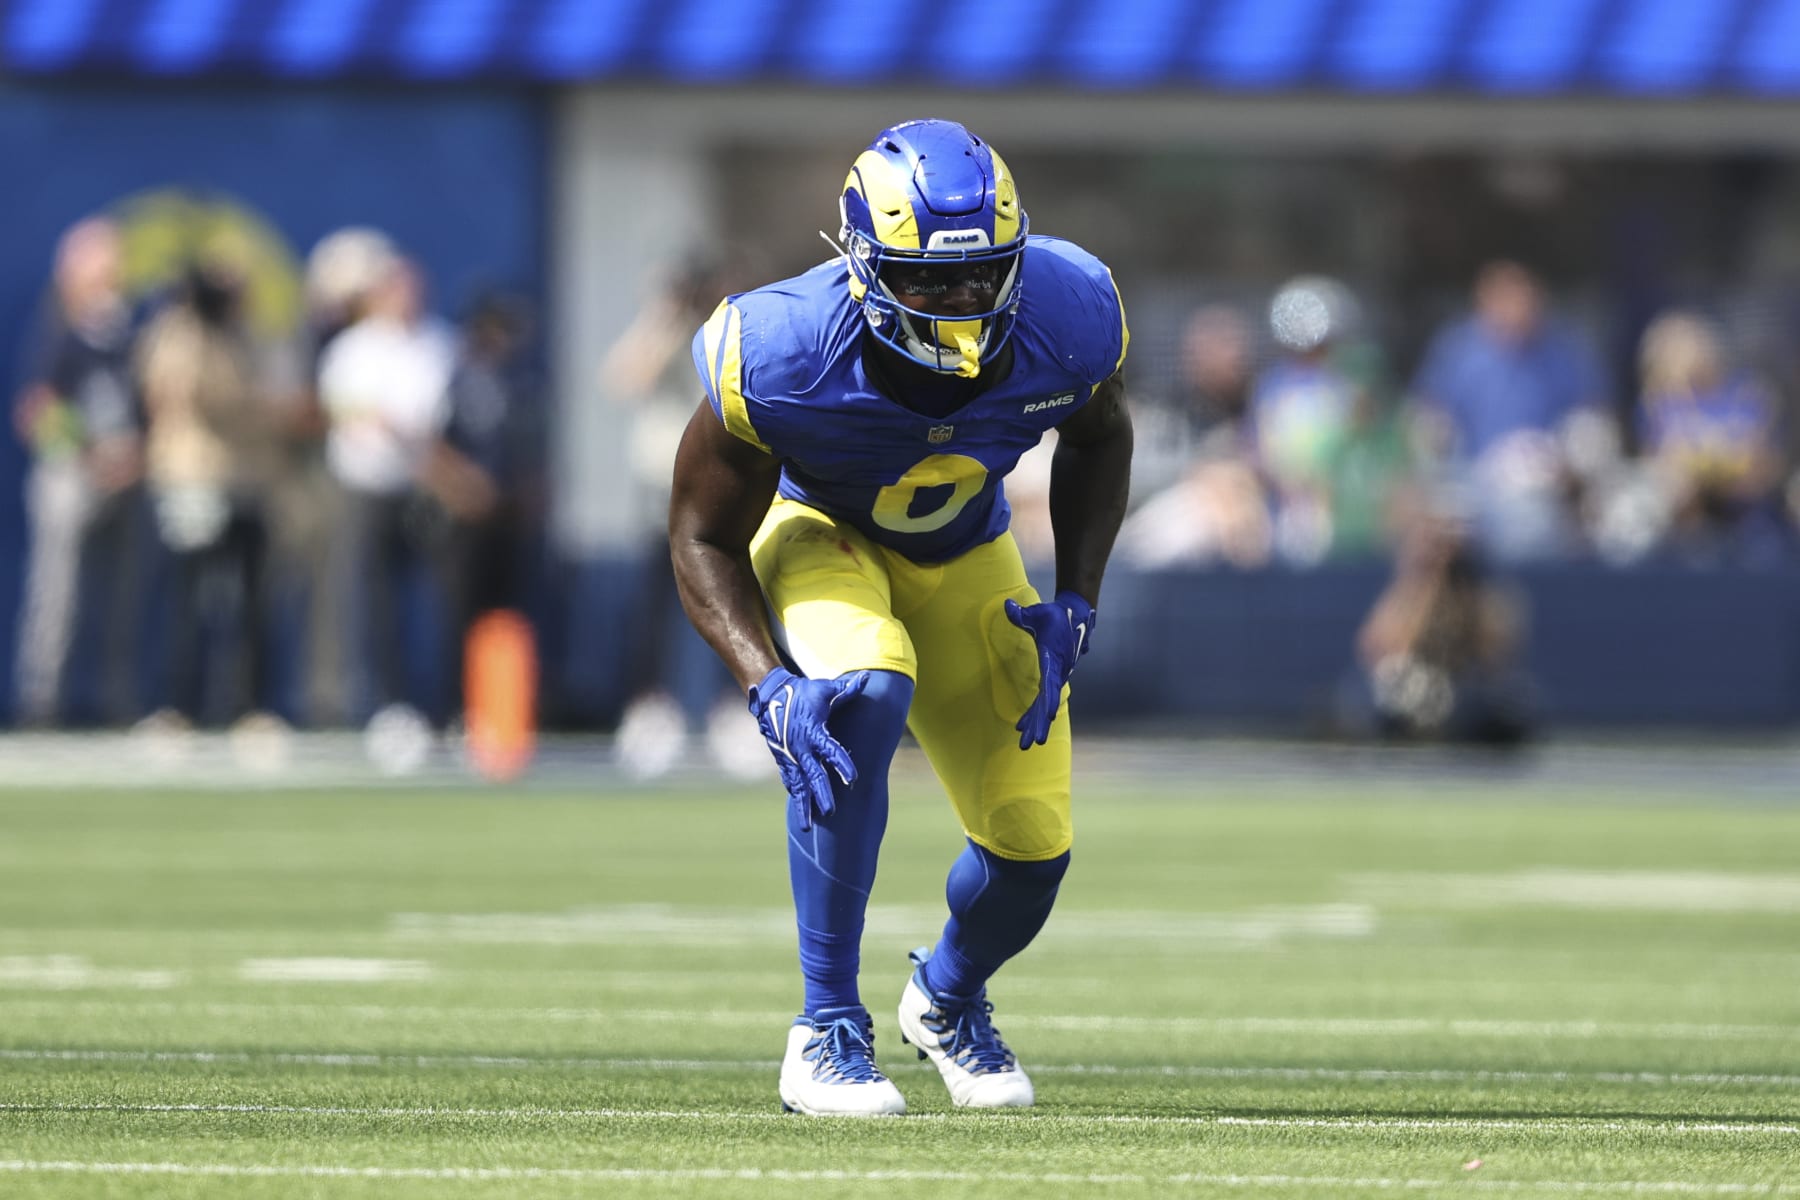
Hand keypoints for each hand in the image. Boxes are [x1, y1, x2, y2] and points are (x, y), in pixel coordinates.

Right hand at [747, 666, 869, 829]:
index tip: (853, 779)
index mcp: (814, 731)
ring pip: (798, 784)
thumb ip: (846, 690)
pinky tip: (801, 814)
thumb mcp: (825, 689)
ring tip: (807, 827)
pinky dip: (795, 796)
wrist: (771, 695)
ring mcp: (790, 756)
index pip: (831, 750)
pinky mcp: (783, 760)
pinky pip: (790, 780)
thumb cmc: (803, 692)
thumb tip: (866, 678)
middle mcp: (801, 747)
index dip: (842, 764)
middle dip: (822, 793)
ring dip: (804, 805)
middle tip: (831, 812)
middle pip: (814, 774)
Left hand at [1004, 590, 1094, 749]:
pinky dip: (1034, 712)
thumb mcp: (1039, 613)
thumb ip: (1022, 614)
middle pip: (1049, 701)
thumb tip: (1007, 606)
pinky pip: (1043, 699)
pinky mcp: (1053, 677)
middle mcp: (1057, 672)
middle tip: (1033, 742)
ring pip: (1045, 704)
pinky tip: (1022, 726)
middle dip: (1040, 722)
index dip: (1050, 698)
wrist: (1076, 616)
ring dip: (1036, 723)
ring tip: (1025, 742)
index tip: (1049, 715)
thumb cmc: (1055, 615)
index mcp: (1054, 659)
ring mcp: (1056, 676)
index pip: (1052, 682)